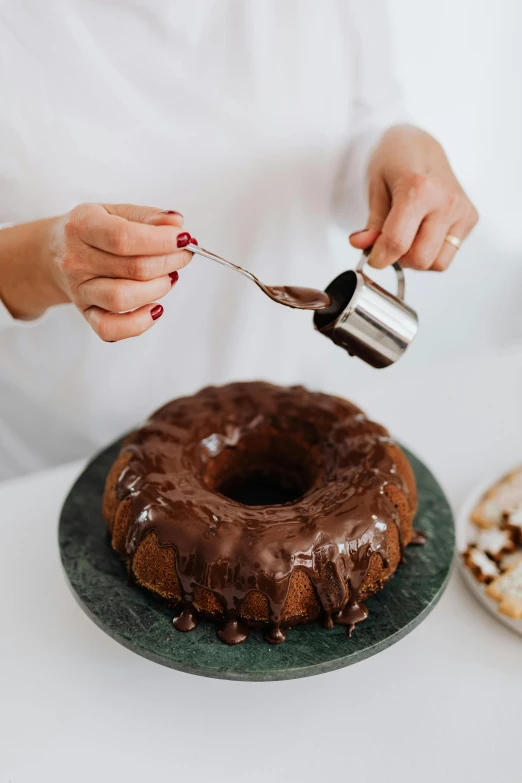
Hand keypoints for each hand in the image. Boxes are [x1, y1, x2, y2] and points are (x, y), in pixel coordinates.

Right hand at [0, 204, 194, 339]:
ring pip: (123, 299)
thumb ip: (147, 216)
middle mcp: (76, 260)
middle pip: (132, 269)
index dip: (161, 241)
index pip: (124, 237)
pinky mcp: (86, 313)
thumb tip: (176, 224)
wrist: (55, 252)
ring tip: (168, 277)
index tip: (184, 238)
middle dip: (169, 262)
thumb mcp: (115, 212)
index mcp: (82, 226)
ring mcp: (80, 289)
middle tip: (183, 256)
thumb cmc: (92, 231)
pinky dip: (139, 324)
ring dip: (158, 289)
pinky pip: (110, 329)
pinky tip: (155, 308)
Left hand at [349, 125, 478, 270]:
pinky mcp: (470, 217)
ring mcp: (461, 210)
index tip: (373, 258)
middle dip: (399, 259)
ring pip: (437, 263)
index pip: (398, 243)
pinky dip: (432, 253)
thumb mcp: (375, 188)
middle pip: (420, 259)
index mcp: (419, 189)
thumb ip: (372, 224)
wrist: (419, 143)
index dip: (380, 258)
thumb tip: (362, 246)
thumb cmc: (394, 160)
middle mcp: (446, 201)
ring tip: (408, 237)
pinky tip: (423, 232)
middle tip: (389, 244)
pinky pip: (448, 254)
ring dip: (417, 259)